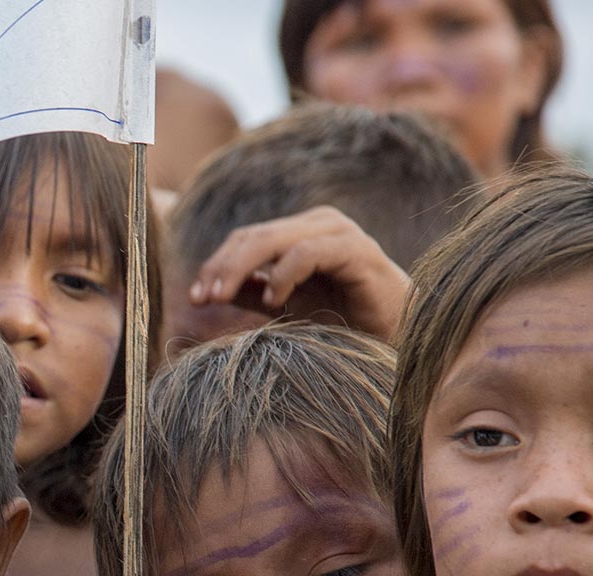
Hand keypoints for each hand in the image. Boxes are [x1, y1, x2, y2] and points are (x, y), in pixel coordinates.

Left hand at [187, 206, 409, 338]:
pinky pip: (309, 252)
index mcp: (301, 232)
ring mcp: (339, 233)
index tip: (195, 298)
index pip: (246, 238)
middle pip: (255, 236)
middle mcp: (319, 224)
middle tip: (202, 298)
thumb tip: (209, 291)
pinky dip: (284, 274)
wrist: (398, 335)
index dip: (216, 265)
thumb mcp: (288, 307)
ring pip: (276, 239)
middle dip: (222, 268)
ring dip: (241, 269)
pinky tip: (274, 302)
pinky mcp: (358, 250)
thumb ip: (254, 294)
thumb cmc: (345, 321)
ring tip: (224, 300)